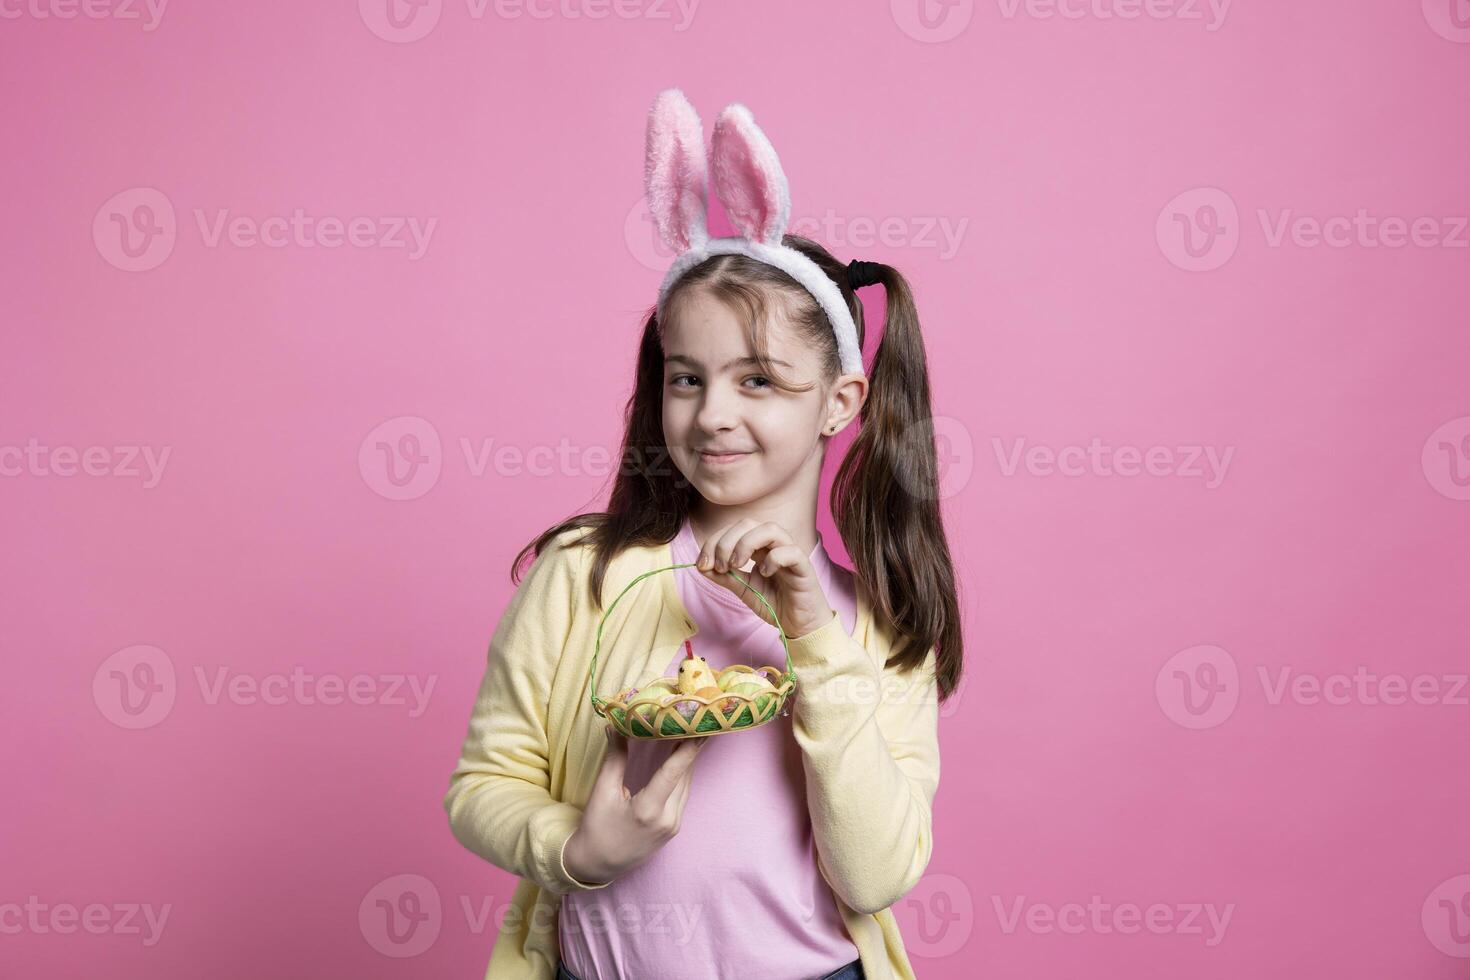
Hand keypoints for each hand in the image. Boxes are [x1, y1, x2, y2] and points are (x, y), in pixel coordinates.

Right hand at [562, 728, 709, 885]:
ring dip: (687, 762)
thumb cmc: (597, 827)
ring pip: (685, 786)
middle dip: (690, 749)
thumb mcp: (603, 791)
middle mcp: (667, 819)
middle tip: (694, 723)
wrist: (598, 864)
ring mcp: (673, 826)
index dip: (688, 749)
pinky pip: (682, 797)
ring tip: (691, 735)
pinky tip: (680, 760)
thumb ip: (615, 758)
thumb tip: (616, 726)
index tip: (701, 729)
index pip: (674, 772)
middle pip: (684, 777)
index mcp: (648, 810)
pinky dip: (681, 777)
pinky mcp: (673, 830)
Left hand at [694, 519, 836, 639]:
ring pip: (771, 529)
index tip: (702, 564)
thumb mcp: (743, 590)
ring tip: (737, 565)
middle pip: (748, 524)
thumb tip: (701, 566)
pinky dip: (773, 559)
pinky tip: (765, 574)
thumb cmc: (775, 603)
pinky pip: (790, 552)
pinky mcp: (804, 567)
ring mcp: (790, 553)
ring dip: (746, 544)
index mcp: (758, 547)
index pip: (734, 530)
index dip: (714, 542)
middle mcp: (774, 545)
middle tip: (720, 566)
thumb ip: (725, 577)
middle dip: (726, 542)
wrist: (798, 625)